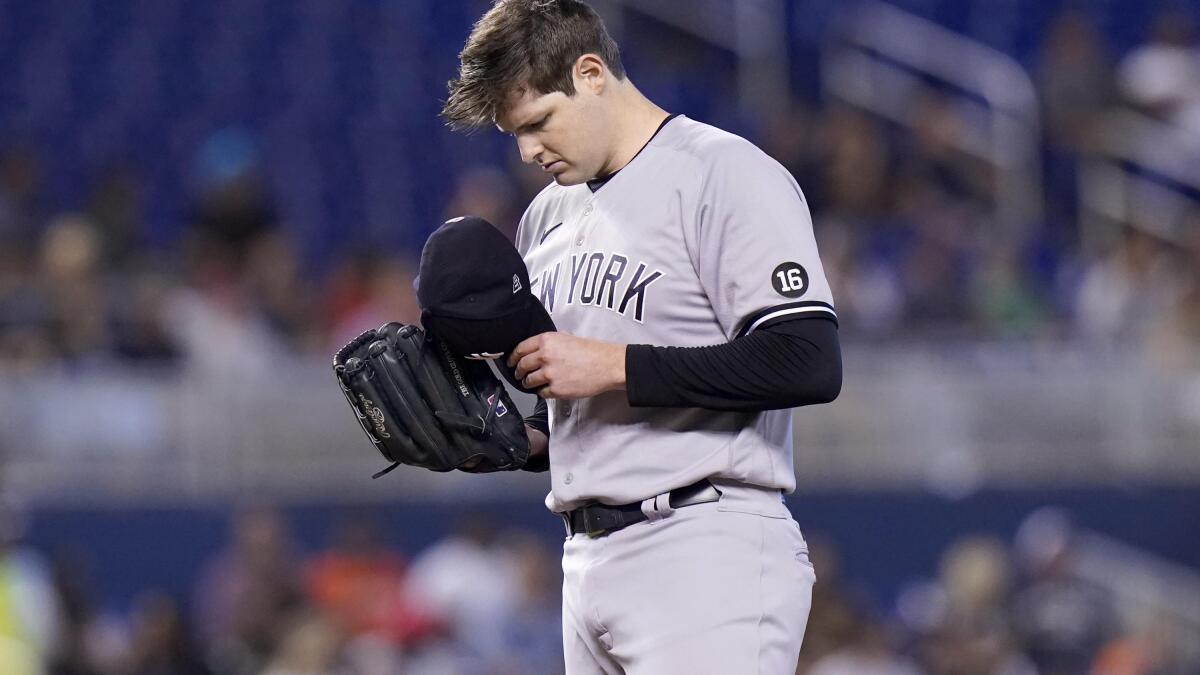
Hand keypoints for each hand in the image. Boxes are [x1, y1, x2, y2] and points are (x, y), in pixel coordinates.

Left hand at [508, 332, 625, 398]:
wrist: (606, 365)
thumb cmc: (592, 351)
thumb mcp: (567, 337)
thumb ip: (551, 342)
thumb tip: (539, 348)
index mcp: (546, 340)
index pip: (520, 349)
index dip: (513, 357)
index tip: (511, 362)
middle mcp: (545, 356)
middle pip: (522, 366)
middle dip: (518, 372)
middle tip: (519, 374)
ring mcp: (549, 374)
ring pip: (529, 381)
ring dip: (528, 383)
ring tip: (532, 383)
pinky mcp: (556, 389)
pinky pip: (541, 393)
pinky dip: (542, 392)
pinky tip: (547, 389)